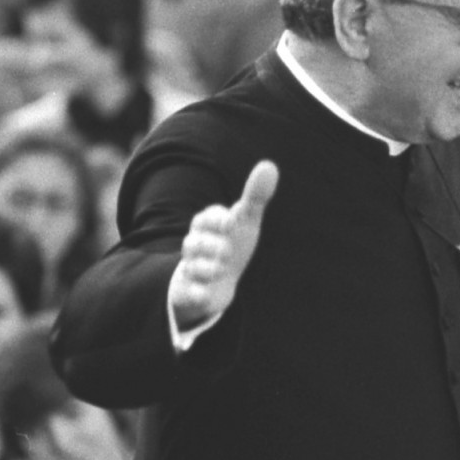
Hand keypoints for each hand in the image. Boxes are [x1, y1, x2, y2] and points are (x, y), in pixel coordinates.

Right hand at [171, 161, 278, 330]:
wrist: (220, 282)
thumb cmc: (233, 243)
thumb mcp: (245, 220)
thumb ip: (255, 196)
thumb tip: (270, 166)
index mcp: (204, 223)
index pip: (208, 217)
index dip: (220, 221)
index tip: (232, 224)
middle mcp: (193, 244)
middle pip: (196, 242)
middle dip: (216, 247)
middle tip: (228, 253)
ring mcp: (189, 268)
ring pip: (195, 266)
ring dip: (210, 269)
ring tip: (221, 269)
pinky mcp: (189, 292)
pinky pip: (190, 293)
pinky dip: (198, 293)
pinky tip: (205, 294)